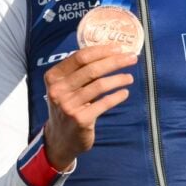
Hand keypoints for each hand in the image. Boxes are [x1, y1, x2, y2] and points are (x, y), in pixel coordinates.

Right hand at [42, 44, 136, 170]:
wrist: (60, 138)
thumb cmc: (68, 106)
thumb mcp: (65, 87)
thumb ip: (79, 72)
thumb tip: (109, 53)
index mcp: (53, 77)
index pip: (80, 57)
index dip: (101, 51)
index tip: (118, 48)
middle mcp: (58, 90)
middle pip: (91, 69)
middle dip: (115, 61)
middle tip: (132, 58)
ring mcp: (68, 105)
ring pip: (99, 85)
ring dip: (119, 79)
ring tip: (129, 77)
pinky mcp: (80, 119)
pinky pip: (104, 103)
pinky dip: (117, 96)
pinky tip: (124, 93)